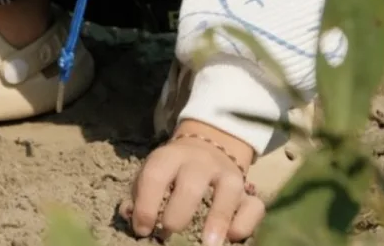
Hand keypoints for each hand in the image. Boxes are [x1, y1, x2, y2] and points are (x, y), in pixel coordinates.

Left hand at [122, 121, 263, 244]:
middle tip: (169, 235)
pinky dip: (244, 223)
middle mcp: (200, 162)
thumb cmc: (171, 171)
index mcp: (169, 157)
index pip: (155, 177)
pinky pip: (254, 206)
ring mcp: (228, 174)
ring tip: (207, 245)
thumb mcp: (151, 174)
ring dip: (217, 221)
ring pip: (227, 192)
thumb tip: (129, 216)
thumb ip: (138, 196)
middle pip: (191, 185)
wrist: (207, 147)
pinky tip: (231, 238)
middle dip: (178, 214)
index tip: (142, 229)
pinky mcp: (249, 190)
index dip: (146, 205)